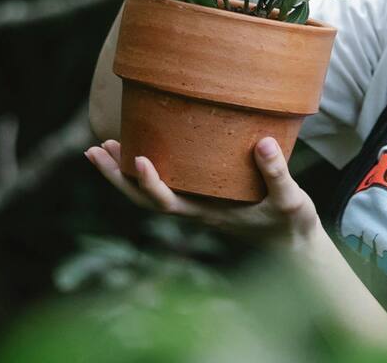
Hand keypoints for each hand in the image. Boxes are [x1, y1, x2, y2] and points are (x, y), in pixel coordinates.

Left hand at [84, 137, 319, 248]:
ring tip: (102, 145)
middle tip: (94, 149)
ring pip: (149, 194)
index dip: (150, 183)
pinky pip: (166, 185)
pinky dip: (146, 170)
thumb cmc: (291, 224)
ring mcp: (196, 205)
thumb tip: (264, 141)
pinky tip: (140, 148)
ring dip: (122, 173)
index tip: (138, 158)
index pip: (169, 203)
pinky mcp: (203, 197)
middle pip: (144, 200)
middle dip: (117, 177)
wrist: (292, 245)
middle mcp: (195, 211)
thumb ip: (277, 173)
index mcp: (209, 214)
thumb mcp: (290, 199)